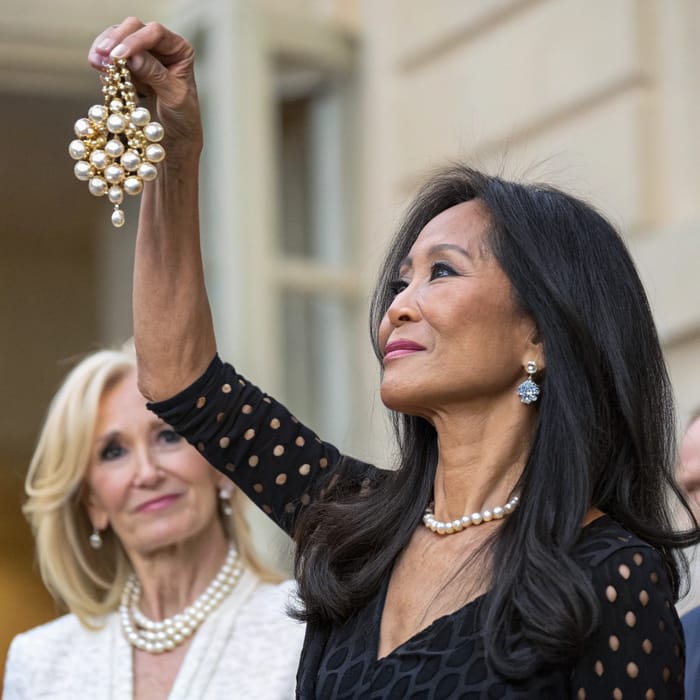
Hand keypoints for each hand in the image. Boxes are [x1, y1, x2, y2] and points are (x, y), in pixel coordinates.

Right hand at [88, 17, 202, 149]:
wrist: (176, 135)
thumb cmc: (183, 117)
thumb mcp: (173, 96)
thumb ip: (154, 74)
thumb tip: (132, 57)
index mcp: (179, 50)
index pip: (155, 33)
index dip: (135, 40)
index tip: (119, 55)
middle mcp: (162, 47)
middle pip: (134, 28)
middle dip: (116, 39)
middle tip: (103, 55)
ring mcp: (144, 54)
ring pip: (119, 38)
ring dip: (105, 47)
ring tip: (96, 61)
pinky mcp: (129, 65)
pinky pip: (112, 54)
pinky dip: (103, 58)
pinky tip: (97, 66)